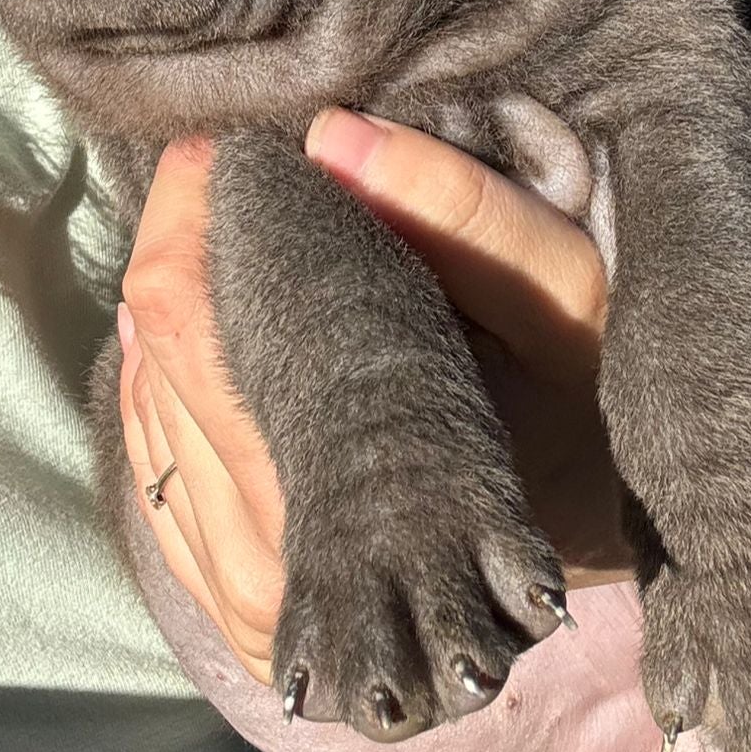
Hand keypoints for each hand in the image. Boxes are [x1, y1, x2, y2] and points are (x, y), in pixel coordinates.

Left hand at [118, 109, 630, 684]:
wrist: (607, 544)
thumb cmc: (590, 410)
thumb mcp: (564, 299)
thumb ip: (463, 214)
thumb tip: (333, 136)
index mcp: (343, 499)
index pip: (192, 321)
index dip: (189, 211)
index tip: (222, 142)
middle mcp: (269, 568)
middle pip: (153, 360)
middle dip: (171, 243)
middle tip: (213, 168)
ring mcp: (245, 601)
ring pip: (143, 416)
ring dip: (164, 315)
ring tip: (214, 238)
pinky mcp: (235, 615)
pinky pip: (154, 478)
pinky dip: (160, 390)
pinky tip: (195, 336)